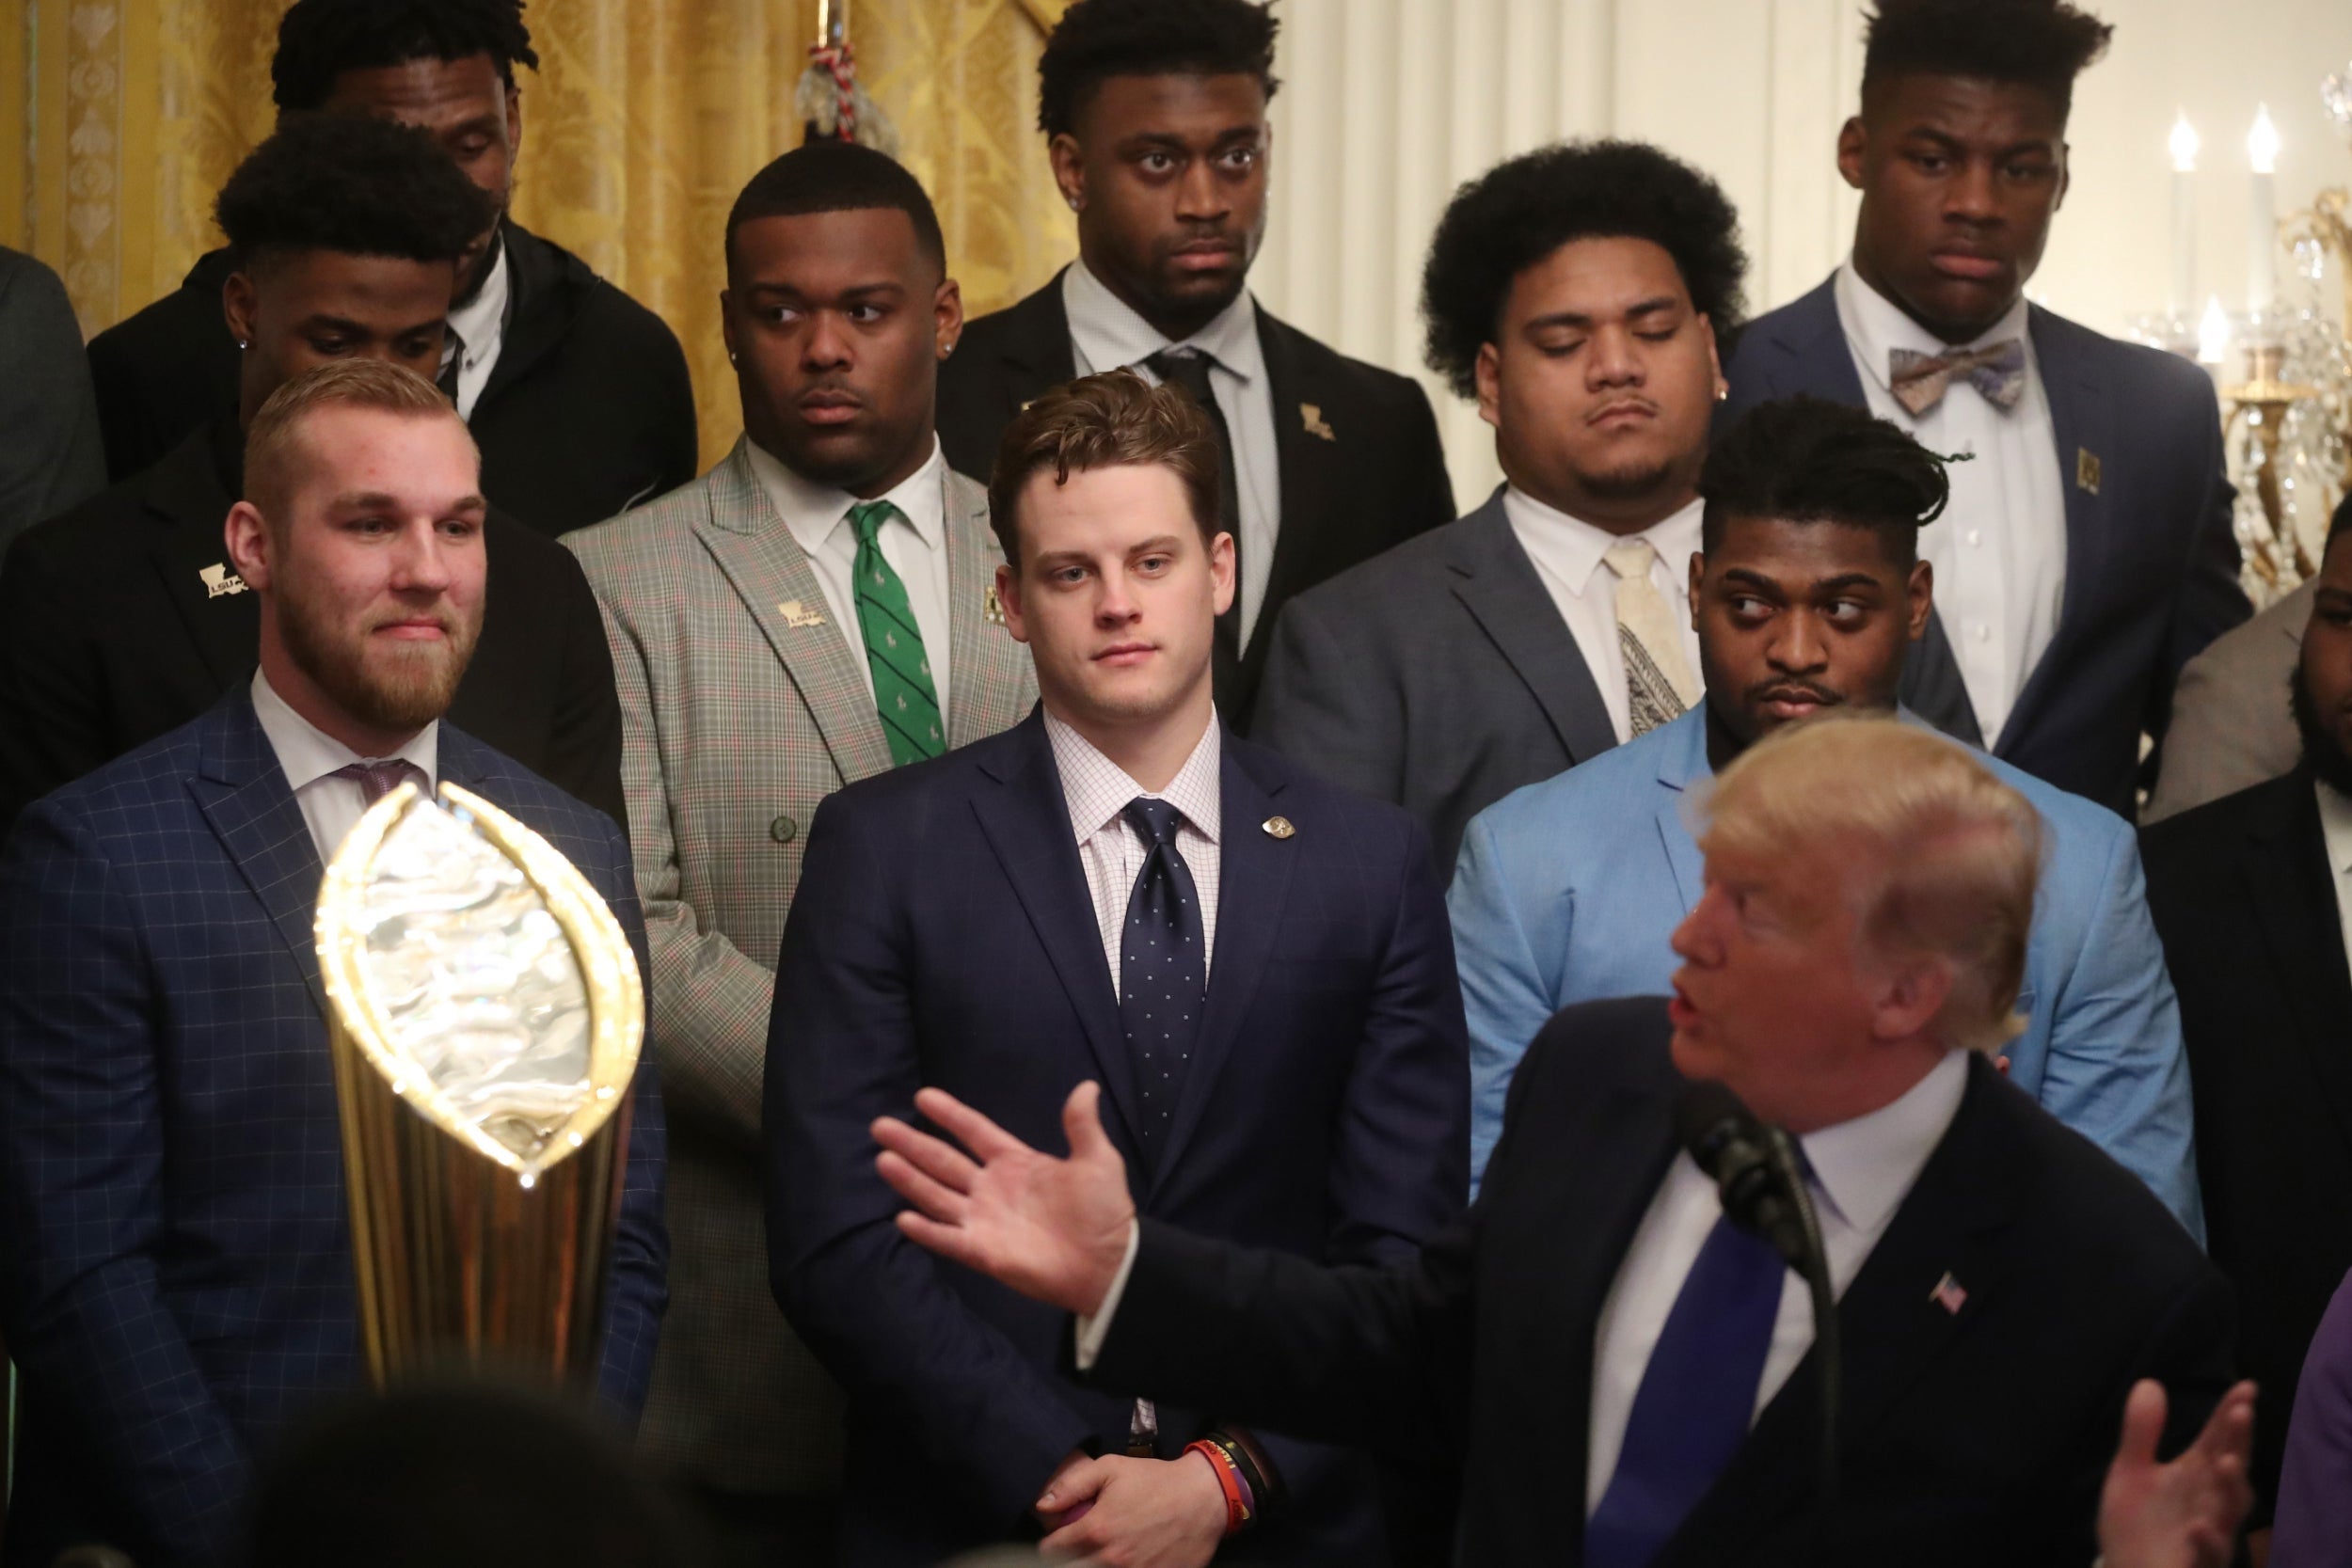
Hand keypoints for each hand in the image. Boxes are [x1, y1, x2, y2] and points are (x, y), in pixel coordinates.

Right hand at [873, 1081, 1134, 1314]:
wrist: (1110, 1263)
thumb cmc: (1103, 1211)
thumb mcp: (1098, 1160)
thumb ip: (1083, 1126)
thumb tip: (1086, 1085)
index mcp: (1015, 1162)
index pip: (975, 1132)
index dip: (951, 1114)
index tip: (922, 1096)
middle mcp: (991, 1188)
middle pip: (944, 1161)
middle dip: (913, 1143)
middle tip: (880, 1125)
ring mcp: (984, 1220)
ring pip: (938, 1195)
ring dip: (910, 1179)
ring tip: (883, 1159)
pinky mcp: (983, 1251)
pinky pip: (948, 1239)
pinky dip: (926, 1230)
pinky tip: (902, 1217)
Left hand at [1037, 1452, 1225, 1566]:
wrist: (1203, 1499)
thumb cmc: (1155, 1481)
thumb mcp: (1111, 1468)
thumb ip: (1072, 1486)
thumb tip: (1042, 1506)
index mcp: (1096, 1530)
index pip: (1050, 1551)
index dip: (1051, 1542)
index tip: (1059, 1537)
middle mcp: (1111, 1559)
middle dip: (1067, 1559)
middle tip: (1077, 1548)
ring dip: (1089, 1566)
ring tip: (1098, 1554)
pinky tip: (1122, 1560)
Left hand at [2098, 1378, 2256, 1567]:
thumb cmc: (2137, 1523)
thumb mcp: (2131, 1471)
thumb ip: (2142, 1431)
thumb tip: (2150, 1382)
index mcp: (2195, 1474)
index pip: (2218, 1439)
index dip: (2231, 1414)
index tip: (2245, 1386)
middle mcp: (2209, 1501)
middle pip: (2229, 1470)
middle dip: (2237, 1443)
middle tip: (2241, 1412)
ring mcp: (2207, 1534)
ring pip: (2228, 1512)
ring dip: (2229, 1487)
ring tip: (2225, 1460)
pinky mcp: (2197, 1563)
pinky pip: (2208, 1555)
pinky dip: (2207, 1541)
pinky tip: (2198, 1526)